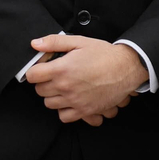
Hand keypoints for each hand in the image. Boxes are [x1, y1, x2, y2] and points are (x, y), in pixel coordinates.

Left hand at [25, 35, 146, 123]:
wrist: (126, 69)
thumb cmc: (103, 54)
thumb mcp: (79, 42)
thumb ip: (54, 42)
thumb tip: (35, 44)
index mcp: (62, 69)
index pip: (32, 76)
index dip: (34, 70)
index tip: (41, 68)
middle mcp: (66, 87)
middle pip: (39, 91)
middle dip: (44, 82)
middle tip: (55, 75)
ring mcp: (75, 101)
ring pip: (49, 104)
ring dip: (53, 96)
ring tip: (63, 86)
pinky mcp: (85, 111)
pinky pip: (64, 117)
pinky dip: (64, 110)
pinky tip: (70, 100)